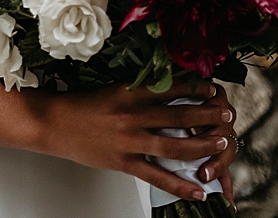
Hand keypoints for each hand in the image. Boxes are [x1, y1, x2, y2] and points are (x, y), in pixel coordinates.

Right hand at [32, 81, 236, 202]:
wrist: (52, 122)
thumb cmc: (79, 106)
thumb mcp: (110, 91)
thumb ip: (136, 94)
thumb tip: (165, 94)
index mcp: (128, 93)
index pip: (169, 88)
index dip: (194, 88)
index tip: (210, 89)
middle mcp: (131, 115)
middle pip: (179, 115)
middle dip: (207, 115)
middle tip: (226, 114)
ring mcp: (128, 140)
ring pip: (175, 144)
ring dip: (202, 144)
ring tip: (220, 142)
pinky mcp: (123, 161)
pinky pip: (157, 175)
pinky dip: (180, 185)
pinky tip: (198, 189)